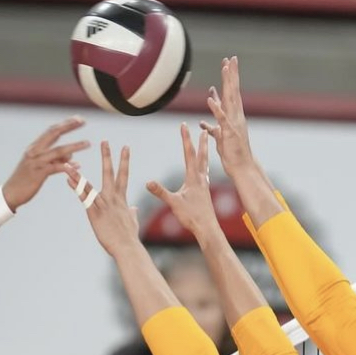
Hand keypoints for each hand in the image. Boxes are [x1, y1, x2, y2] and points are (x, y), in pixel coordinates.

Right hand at [2, 117, 89, 211]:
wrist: (11, 193)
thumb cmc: (26, 179)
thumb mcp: (40, 165)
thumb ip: (55, 158)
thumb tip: (71, 154)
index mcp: (35, 147)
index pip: (52, 131)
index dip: (65, 123)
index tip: (78, 118)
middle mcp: (35, 151)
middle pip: (54, 133)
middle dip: (69, 126)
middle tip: (82, 120)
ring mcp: (36, 161)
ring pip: (58, 151)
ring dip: (74, 146)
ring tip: (88, 143)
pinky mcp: (38, 173)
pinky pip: (55, 167)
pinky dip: (67, 166)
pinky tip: (78, 165)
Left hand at [65, 141, 140, 258]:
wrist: (127, 247)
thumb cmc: (130, 237)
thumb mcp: (133, 222)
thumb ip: (132, 213)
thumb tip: (134, 208)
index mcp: (121, 199)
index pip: (123, 175)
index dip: (124, 160)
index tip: (124, 147)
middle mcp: (113, 198)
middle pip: (110, 173)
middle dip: (107, 156)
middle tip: (104, 141)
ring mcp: (103, 204)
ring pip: (89, 184)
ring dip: (77, 173)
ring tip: (68, 162)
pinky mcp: (94, 213)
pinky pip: (83, 197)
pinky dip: (75, 187)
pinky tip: (67, 179)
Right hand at [147, 124, 218, 238]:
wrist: (208, 228)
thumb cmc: (192, 217)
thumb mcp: (174, 203)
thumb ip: (161, 192)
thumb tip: (148, 182)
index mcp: (193, 178)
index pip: (189, 154)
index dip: (185, 139)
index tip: (184, 125)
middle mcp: (201, 179)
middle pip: (201, 156)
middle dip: (200, 142)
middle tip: (203, 129)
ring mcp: (204, 185)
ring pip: (205, 164)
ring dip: (204, 152)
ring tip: (206, 144)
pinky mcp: (205, 192)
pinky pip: (205, 174)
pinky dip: (204, 166)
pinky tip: (203, 170)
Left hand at [201, 56, 254, 176]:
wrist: (242, 167)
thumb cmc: (232, 153)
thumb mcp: (220, 137)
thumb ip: (213, 126)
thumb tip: (204, 121)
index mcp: (233, 116)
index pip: (231, 93)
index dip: (230, 78)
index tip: (228, 63)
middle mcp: (236, 117)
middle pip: (233, 92)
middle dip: (231, 75)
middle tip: (231, 58)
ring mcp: (233, 124)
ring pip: (230, 100)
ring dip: (227, 84)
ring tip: (225, 69)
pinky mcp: (229, 133)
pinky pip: (221, 119)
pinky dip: (216, 109)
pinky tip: (210, 99)